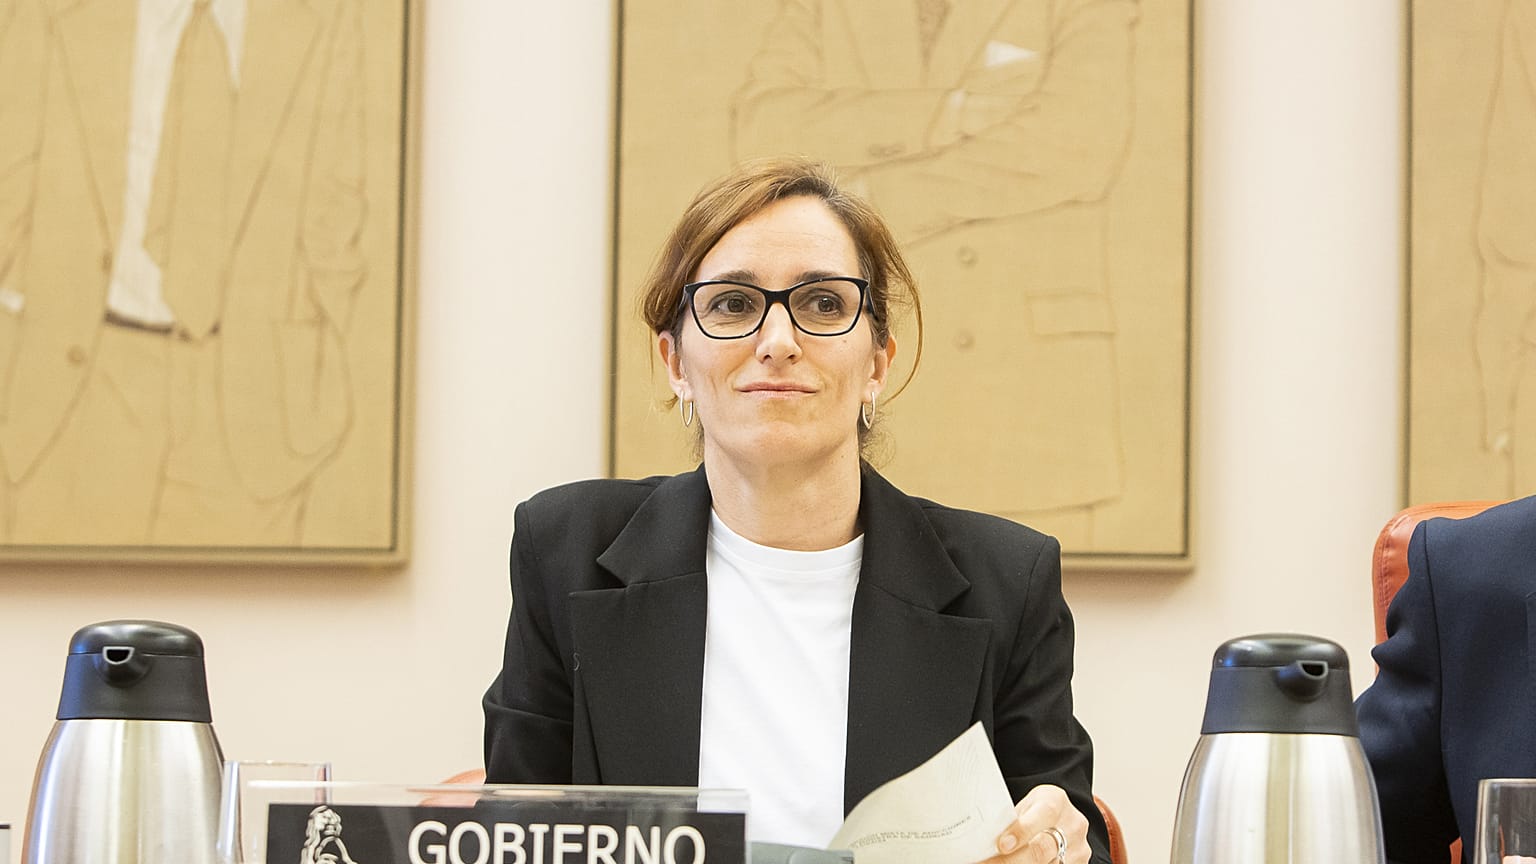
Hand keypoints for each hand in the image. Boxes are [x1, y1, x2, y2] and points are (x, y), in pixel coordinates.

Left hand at [976, 784, 1090, 863]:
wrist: (1062, 818)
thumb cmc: (1038, 810)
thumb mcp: (1026, 805)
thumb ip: (1013, 819)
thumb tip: (985, 836)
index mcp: (1056, 802)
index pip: (1042, 815)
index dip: (1021, 831)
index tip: (1001, 845)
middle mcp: (1072, 825)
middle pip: (1042, 849)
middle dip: (1012, 860)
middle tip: (988, 863)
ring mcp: (1078, 849)